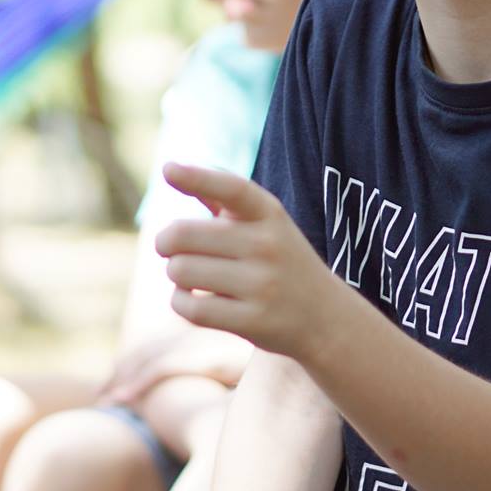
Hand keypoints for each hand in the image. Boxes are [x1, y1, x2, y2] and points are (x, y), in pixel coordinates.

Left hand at [152, 164, 337, 362]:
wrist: (326, 317)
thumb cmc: (280, 261)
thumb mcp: (265, 223)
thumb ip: (223, 198)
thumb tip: (172, 168)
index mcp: (269, 213)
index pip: (232, 188)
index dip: (198, 177)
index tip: (168, 169)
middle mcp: (267, 245)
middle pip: (182, 234)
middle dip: (164, 242)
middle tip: (167, 249)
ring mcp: (262, 285)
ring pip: (180, 271)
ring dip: (175, 274)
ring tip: (189, 277)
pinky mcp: (253, 321)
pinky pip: (190, 308)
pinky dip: (180, 302)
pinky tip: (191, 299)